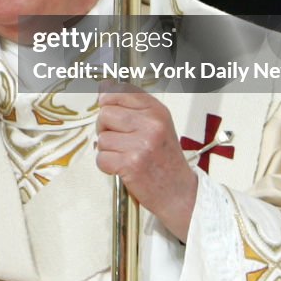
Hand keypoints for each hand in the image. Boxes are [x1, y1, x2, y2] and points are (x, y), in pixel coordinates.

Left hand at [95, 89, 197, 241]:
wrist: (179, 192)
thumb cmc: (164, 159)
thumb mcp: (156, 124)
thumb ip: (130, 105)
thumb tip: (103, 87)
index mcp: (157, 110)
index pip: (120, 91)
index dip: (108, 101)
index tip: (110, 110)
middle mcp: (151, 124)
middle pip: (105, 113)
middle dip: (105, 127)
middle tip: (119, 139)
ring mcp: (141, 144)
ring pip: (102, 138)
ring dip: (107, 150)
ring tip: (125, 155)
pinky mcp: (131, 164)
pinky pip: (101, 158)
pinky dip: (106, 165)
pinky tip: (121, 167)